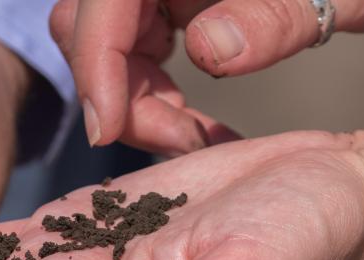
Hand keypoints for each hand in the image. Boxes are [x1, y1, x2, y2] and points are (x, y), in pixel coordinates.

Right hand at [50, 0, 363, 153]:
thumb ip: (274, 17)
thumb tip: (209, 52)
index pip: (103, 4)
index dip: (95, 66)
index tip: (110, 132)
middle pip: (89, 23)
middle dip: (114, 90)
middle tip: (179, 141)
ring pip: (107, 39)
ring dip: (132, 97)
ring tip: (191, 137)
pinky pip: (136, 43)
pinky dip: (149, 87)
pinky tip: (191, 120)